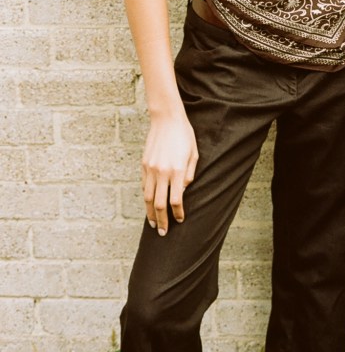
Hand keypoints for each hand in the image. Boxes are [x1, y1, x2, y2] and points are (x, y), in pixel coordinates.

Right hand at [142, 113, 198, 234]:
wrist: (166, 119)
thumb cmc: (184, 135)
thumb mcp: (193, 154)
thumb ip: (190, 175)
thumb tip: (183, 191)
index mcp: (177, 170)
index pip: (176, 201)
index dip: (178, 214)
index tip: (180, 220)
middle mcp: (162, 172)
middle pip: (160, 205)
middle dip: (162, 221)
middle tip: (163, 232)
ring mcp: (151, 169)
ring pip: (148, 198)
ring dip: (150, 214)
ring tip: (153, 224)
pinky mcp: (144, 165)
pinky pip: (144, 187)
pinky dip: (146, 198)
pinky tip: (150, 205)